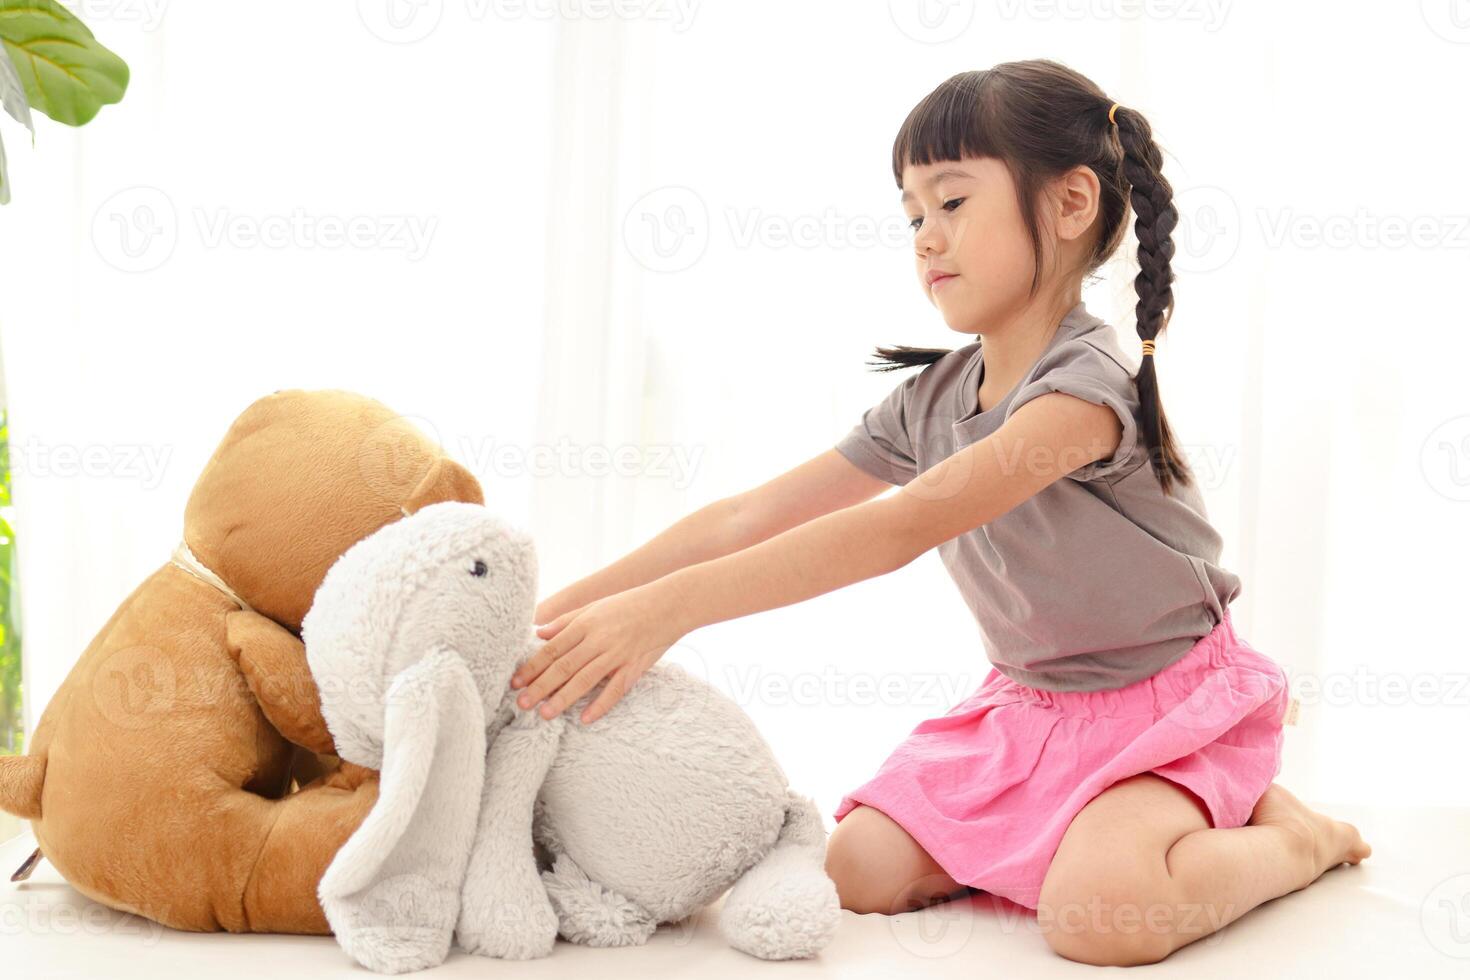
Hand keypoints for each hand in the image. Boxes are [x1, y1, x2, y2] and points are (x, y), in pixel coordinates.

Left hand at [509, 583, 685, 723]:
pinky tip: (585, 718)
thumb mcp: (594, 607)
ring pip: (585, 679)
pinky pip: (615, 690)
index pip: (552, 649)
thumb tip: (539, 634)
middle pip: (563, 666)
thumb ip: (566, 621)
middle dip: (540, 686)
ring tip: (544, 714)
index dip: (532, 667)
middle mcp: (598, 639)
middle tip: (521, 704)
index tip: (515, 682)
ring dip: (563, 698)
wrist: (669, 604)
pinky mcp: (634, 667)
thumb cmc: (629, 604)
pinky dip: (600, 705)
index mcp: (585, 623)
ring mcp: (617, 654)